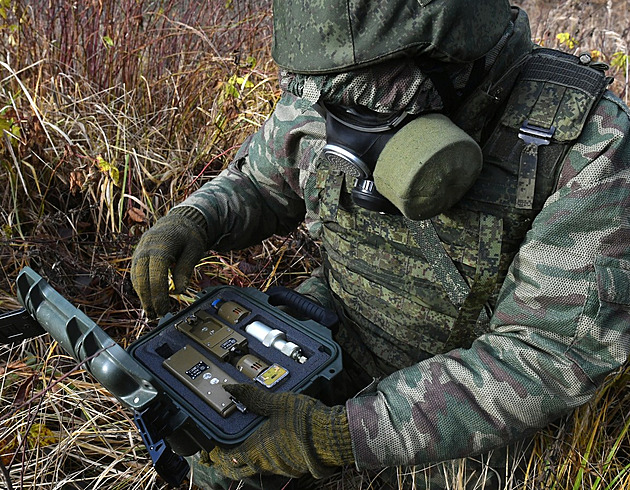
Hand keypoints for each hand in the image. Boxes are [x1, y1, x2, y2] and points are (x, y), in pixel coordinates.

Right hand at [130, 207, 208, 317]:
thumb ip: (186, 269)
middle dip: (148, 299)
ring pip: (136, 278)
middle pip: (142, 278)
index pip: (155, 274)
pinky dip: (140, 288)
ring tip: (152, 313)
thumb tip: (179, 291)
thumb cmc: (188, 236)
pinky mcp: (137, 256)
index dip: (159, 294)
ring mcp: (139, 252)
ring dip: (142, 296)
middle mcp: (145, 248)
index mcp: (161, 245)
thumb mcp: (194, 250)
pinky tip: (148, 300)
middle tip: (157, 316)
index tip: (164, 310)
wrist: (177, 222)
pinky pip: (135, 274)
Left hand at [210, 384, 353, 479]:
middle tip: (216, 454)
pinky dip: (261, 459)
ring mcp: (279, 467)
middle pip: (236, 470)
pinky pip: (270, 466)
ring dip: (243, 461)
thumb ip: (252, 397)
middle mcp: (265, 463)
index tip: (205, 449)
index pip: (225, 459)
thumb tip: (231, 389)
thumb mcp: (276, 402)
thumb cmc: (305, 421)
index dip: (212, 455)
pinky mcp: (293, 467)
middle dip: (224, 462)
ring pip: (253, 469)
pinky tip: (266, 447)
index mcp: (255, 450)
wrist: (333, 437)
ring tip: (239, 448)